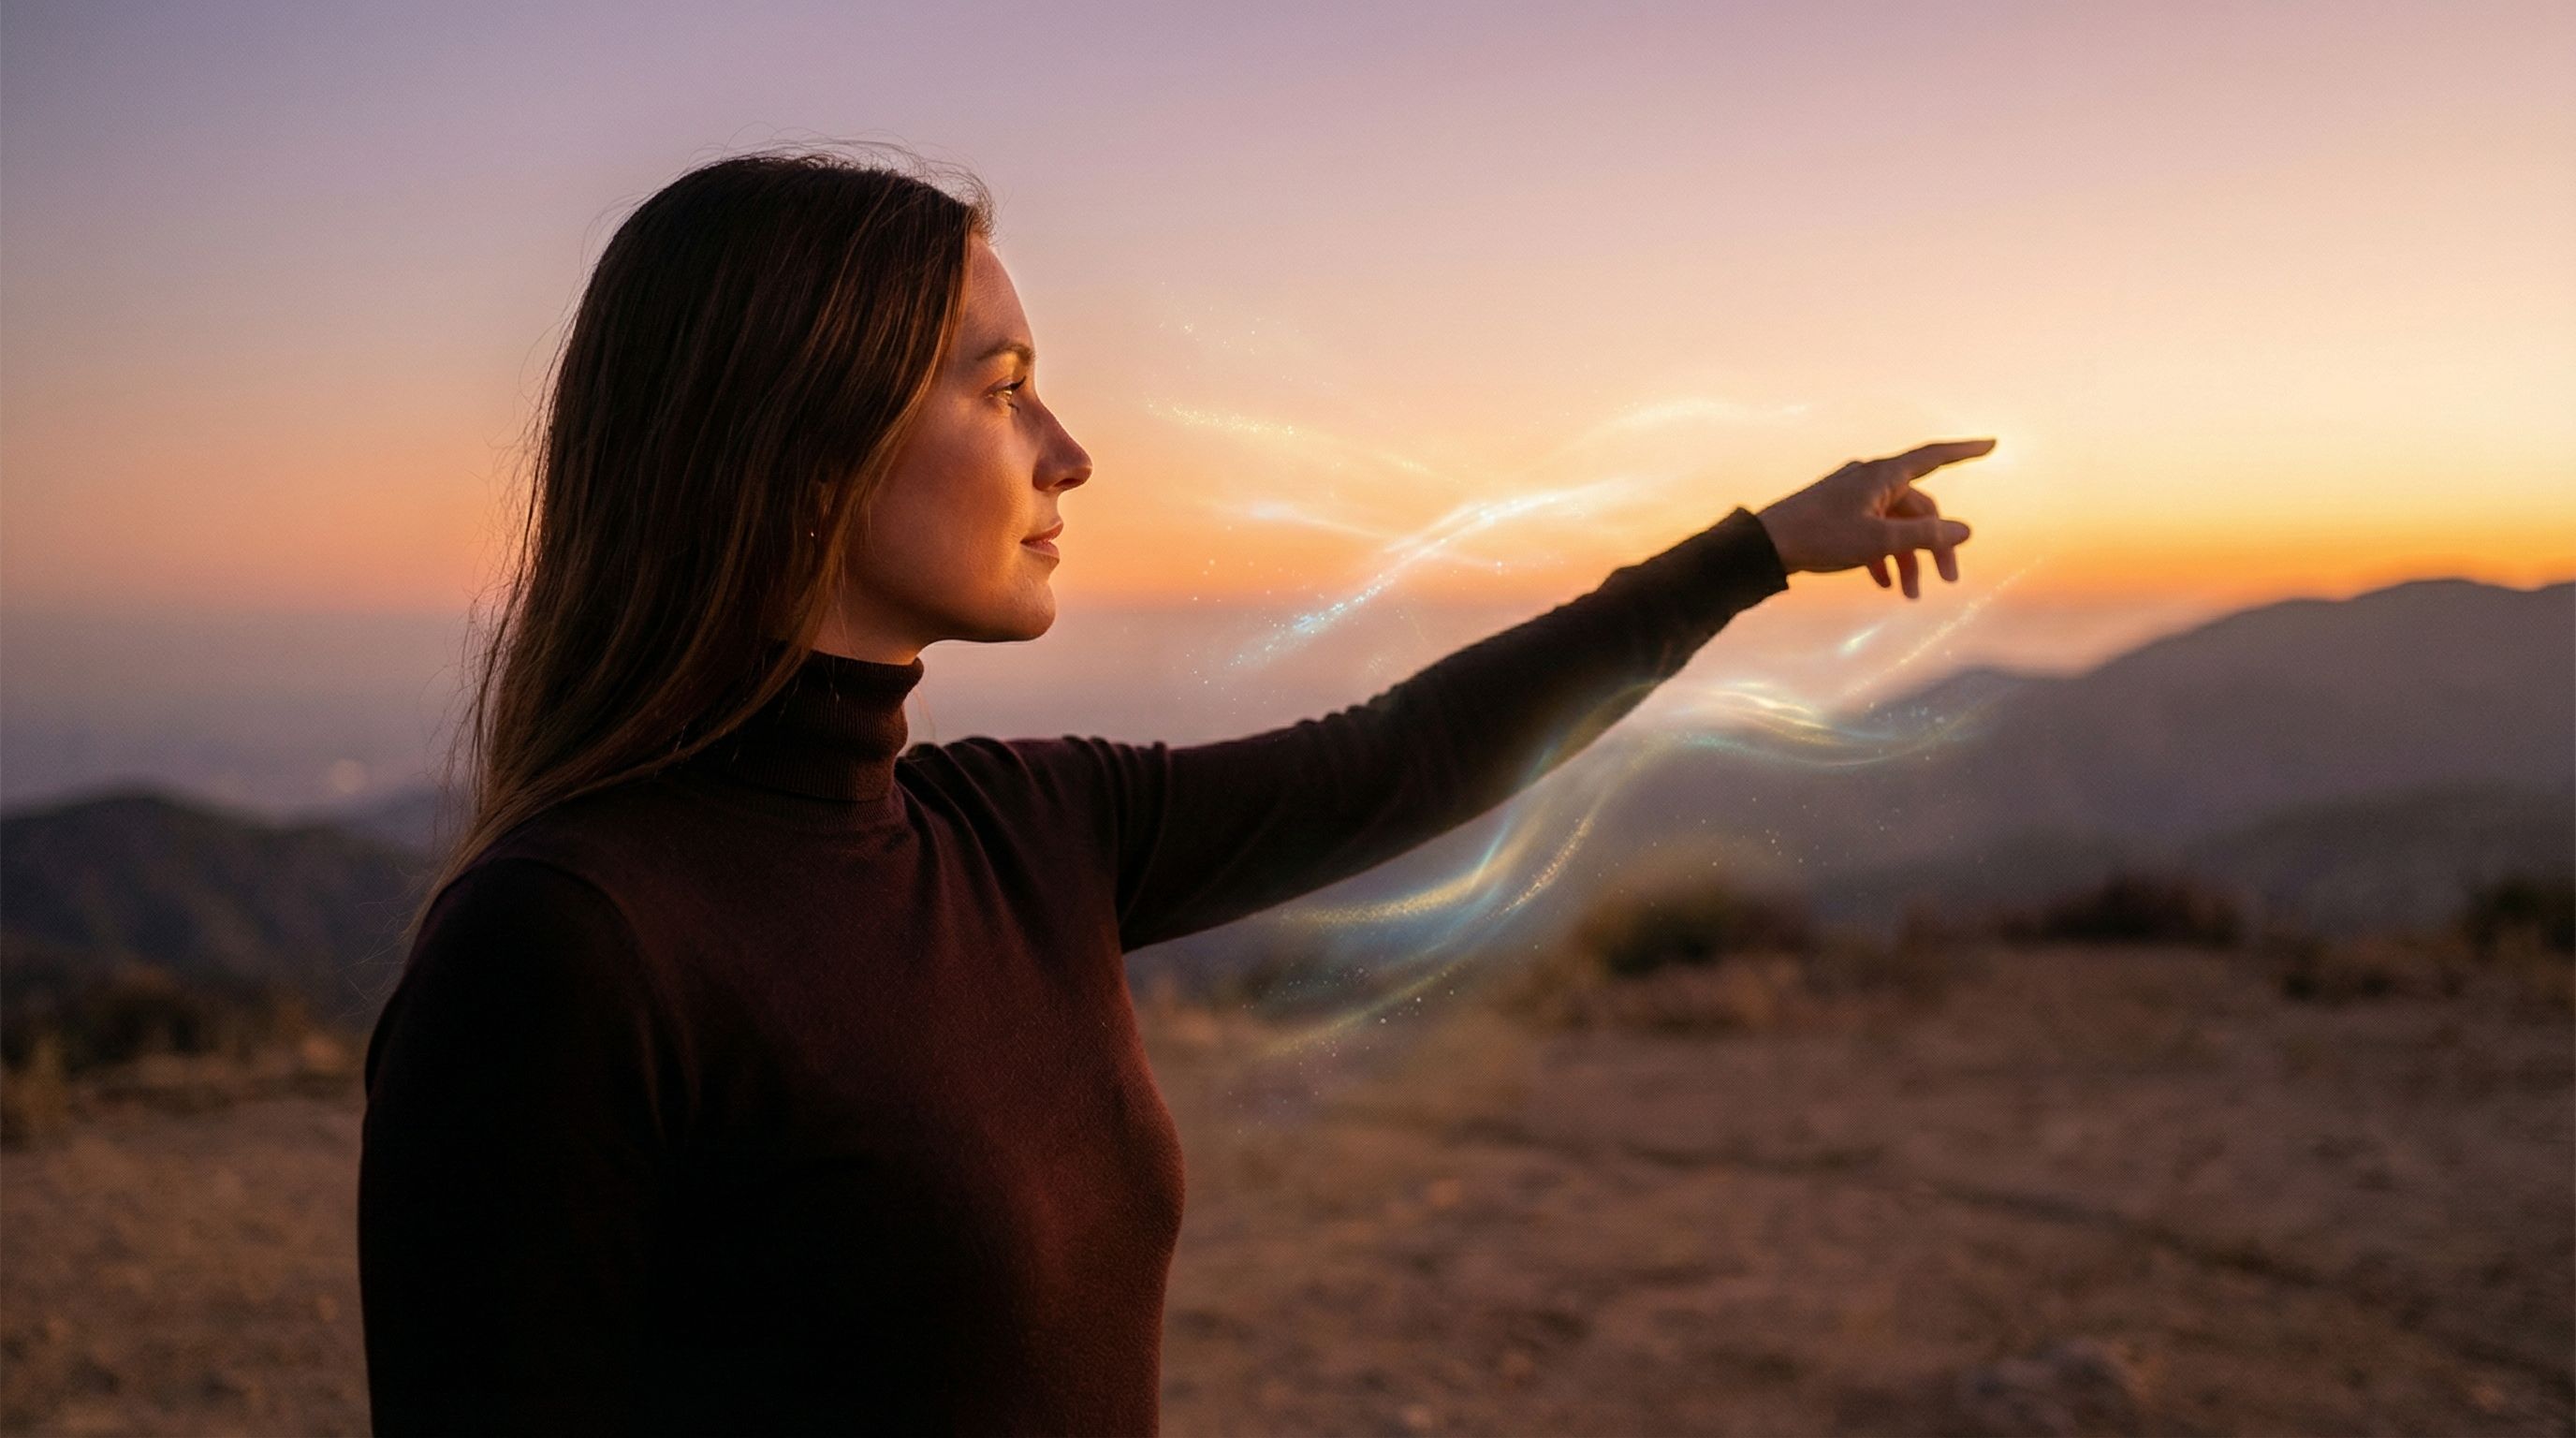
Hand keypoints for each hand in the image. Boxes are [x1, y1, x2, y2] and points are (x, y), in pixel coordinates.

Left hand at [1754, 438, 1990, 598]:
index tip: (1992, 444)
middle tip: (1946, 581)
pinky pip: (1871, 532)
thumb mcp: (1879, 540)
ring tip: (1909, 595)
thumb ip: (1924, 536)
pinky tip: (1884, 583)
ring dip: (1907, 558)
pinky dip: (1882, 555)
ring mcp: (1852, 497)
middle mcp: (1870, 480)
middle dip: (1934, 544)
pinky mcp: (1838, 516)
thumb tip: (1965, 531)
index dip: (1965, 450)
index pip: (1933, 456)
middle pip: (1918, 508)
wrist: (1765, 546)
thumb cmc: (1821, 537)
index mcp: (1882, 475)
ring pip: (1895, 526)